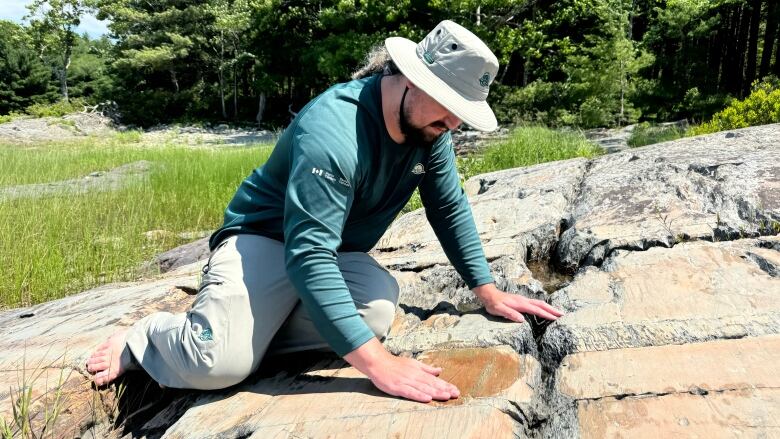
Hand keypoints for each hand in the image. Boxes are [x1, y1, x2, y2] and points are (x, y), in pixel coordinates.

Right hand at [344, 338, 459, 402]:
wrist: (378, 363)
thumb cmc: (396, 364)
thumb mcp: (413, 364)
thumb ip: (427, 368)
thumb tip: (440, 370)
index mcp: (418, 371)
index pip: (434, 379)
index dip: (445, 385)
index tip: (456, 390)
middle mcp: (414, 376)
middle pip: (431, 384)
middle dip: (444, 389)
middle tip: (456, 394)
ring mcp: (406, 381)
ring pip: (423, 388)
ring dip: (435, 392)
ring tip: (446, 396)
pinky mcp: (397, 387)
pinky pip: (410, 392)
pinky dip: (419, 395)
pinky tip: (427, 398)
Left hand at [473, 283, 562, 322]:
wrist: (489, 295)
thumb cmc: (493, 304)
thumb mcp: (499, 310)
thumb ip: (510, 314)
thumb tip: (522, 320)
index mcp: (520, 304)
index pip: (536, 310)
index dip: (546, 314)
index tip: (555, 318)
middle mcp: (524, 300)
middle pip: (541, 304)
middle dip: (552, 309)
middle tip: (562, 314)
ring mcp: (523, 300)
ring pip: (539, 303)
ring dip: (548, 308)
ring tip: (557, 313)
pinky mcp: (521, 301)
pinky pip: (535, 304)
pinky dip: (542, 307)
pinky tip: (544, 310)